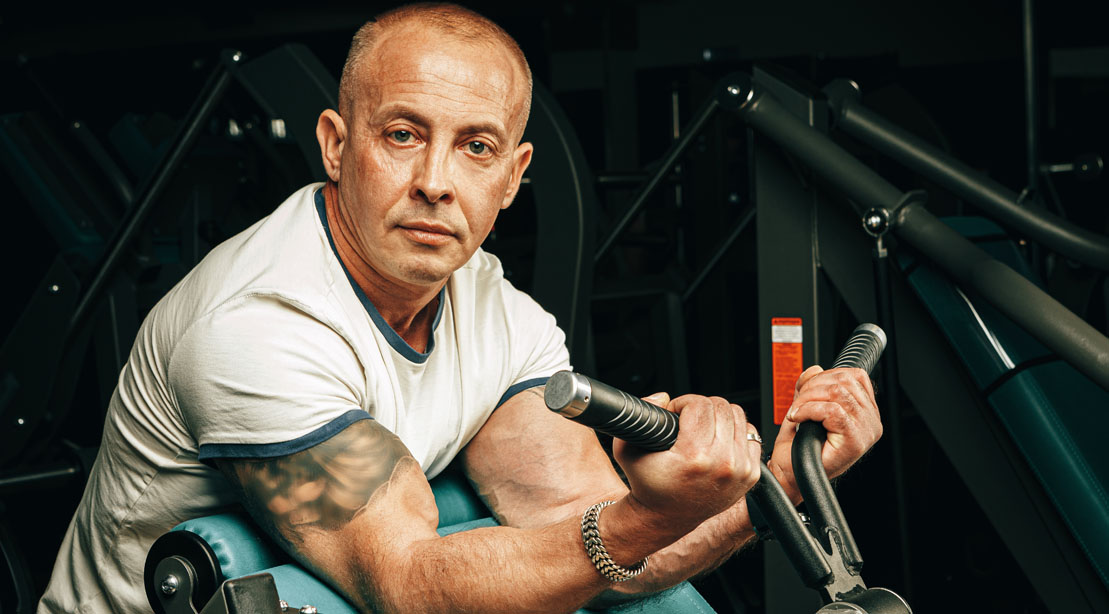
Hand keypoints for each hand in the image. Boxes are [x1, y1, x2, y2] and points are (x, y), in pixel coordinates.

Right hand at [613, 393, 762, 532]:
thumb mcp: (626, 449)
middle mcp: (723, 464)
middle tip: (688, 421)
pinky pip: (751, 434)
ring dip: (719, 417)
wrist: (665, 517)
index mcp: (695, 457)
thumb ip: (640, 415)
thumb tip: (663, 397)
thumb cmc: (647, 484)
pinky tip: (718, 442)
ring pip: (739, 416)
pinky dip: (735, 433)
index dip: (682, 403)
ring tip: (703, 429)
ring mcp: (740, 470)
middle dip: (701, 408)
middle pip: (721, 407)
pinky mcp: (750, 474)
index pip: (700, 404)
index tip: (675, 414)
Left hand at [768, 366, 882, 495]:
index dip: (826, 376)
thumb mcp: (806, 406)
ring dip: (808, 398)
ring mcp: (866, 432)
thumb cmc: (800, 448)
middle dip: (813, 386)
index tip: (807, 389)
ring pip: (837, 393)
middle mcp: (871, 421)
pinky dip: (808, 410)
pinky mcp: (855, 440)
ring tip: (797, 412)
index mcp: (865, 411)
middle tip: (798, 403)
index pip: (855, 376)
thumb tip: (815, 369)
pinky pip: (831, 410)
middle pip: (845, 381)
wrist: (792, 474)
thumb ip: (812, 386)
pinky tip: (799, 419)